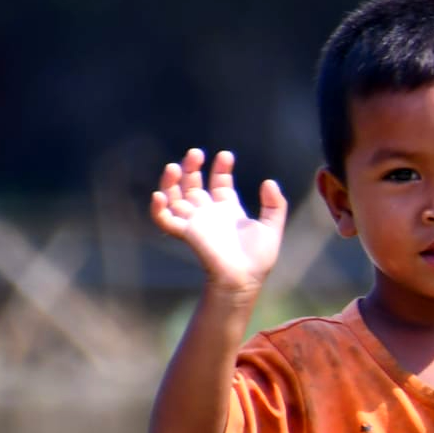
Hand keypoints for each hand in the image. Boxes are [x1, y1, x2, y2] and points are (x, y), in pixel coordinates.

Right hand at [149, 149, 287, 293]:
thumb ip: (274, 204)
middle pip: (193, 184)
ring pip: (175, 196)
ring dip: (171, 181)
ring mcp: (196, 222)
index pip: (220, 182)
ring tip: (174, 166)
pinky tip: (160, 195)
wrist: (244, 279)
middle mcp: (209, 213)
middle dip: (192, 167)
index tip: (225, 155)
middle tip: (196, 153)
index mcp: (228, 209)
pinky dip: (158, 208)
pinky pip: (165, 220)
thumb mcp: (272, 226)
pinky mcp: (186, 234)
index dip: (221, 168)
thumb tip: (269, 181)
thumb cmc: (258, 258)